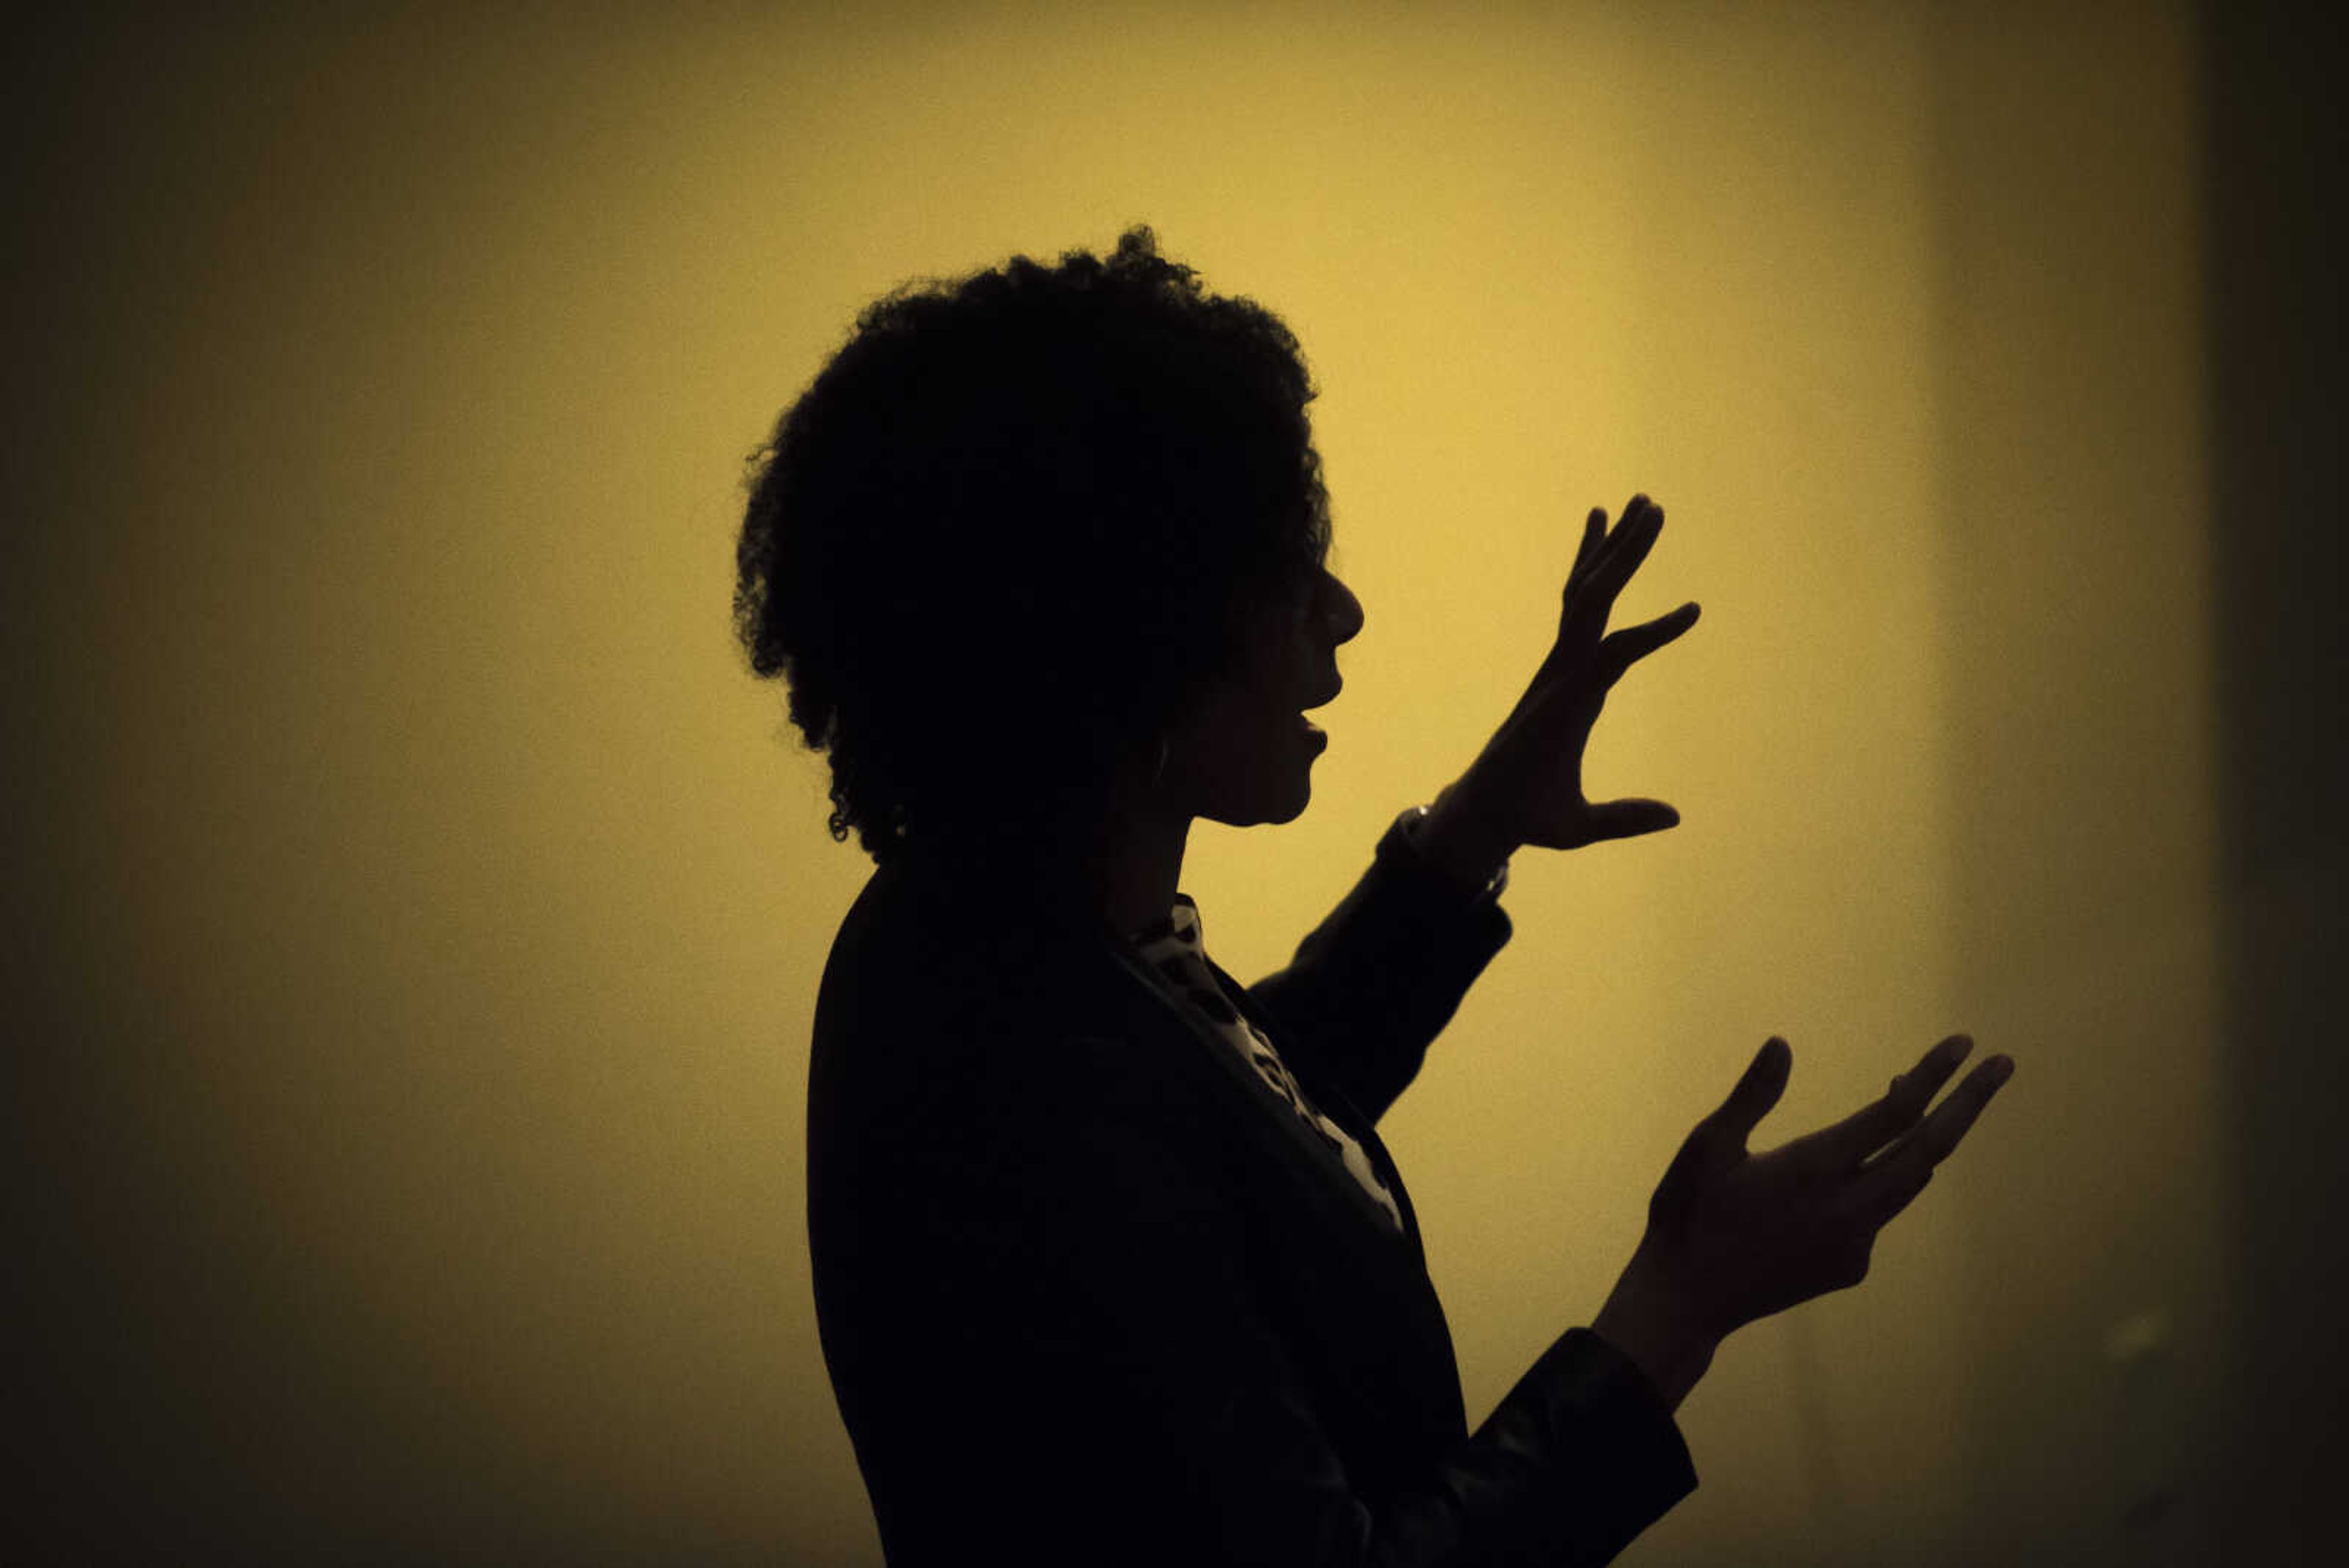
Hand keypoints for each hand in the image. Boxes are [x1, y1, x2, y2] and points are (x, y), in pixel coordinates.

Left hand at [1445, 494, 1699, 853]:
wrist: (1481, 804)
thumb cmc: (1529, 816)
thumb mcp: (1574, 827)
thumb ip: (1621, 820)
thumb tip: (1676, 816)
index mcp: (1566, 705)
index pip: (1614, 656)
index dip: (1652, 634)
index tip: (1694, 611)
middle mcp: (1559, 672)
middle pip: (1594, 601)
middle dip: (1626, 556)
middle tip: (1656, 508)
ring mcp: (1557, 663)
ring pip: (1585, 592)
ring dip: (1612, 548)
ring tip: (1640, 501)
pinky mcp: (1559, 662)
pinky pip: (1576, 603)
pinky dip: (1591, 566)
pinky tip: (1601, 530)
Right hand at [1594, 1035, 2014, 1403]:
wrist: (1686, 1300)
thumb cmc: (1689, 1212)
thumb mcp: (1708, 1146)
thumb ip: (1752, 1096)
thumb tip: (1782, 1044)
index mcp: (1815, 1167)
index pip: (1895, 1114)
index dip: (1932, 1075)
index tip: (1963, 1043)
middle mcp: (1849, 1206)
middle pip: (1930, 1150)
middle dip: (1970, 1104)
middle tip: (2004, 1065)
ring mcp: (1856, 1242)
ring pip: (1911, 1183)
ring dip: (1930, 1141)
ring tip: (1935, 1103)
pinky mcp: (1850, 1267)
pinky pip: (1880, 1213)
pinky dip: (1884, 1179)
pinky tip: (1856, 1170)